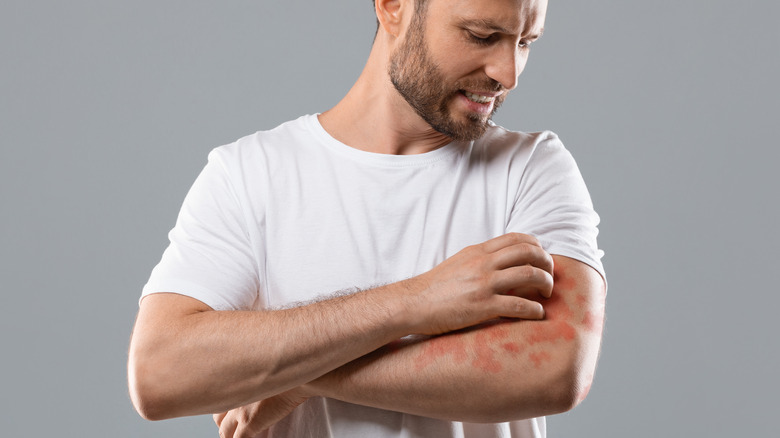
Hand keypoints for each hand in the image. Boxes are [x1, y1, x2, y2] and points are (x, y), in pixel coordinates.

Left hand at [213, 388, 308, 437]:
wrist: (298, 380)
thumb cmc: (289, 377)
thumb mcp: (266, 379)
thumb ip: (256, 388)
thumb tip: (258, 397)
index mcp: (237, 386)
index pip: (220, 405)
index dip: (225, 416)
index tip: (230, 420)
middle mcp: (234, 398)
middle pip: (219, 420)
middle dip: (226, 427)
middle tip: (236, 431)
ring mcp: (239, 412)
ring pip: (225, 433)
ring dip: (232, 437)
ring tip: (242, 437)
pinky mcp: (249, 424)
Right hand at [405, 233, 553, 334]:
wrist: (413, 304)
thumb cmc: (436, 287)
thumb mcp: (460, 263)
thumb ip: (482, 259)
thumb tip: (504, 261)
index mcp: (479, 251)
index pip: (518, 238)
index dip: (537, 247)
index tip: (541, 261)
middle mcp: (484, 263)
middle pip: (530, 252)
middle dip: (547, 264)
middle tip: (550, 278)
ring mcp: (484, 284)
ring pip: (530, 275)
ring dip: (546, 285)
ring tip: (546, 296)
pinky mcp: (482, 306)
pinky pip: (519, 305)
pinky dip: (535, 310)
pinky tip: (536, 314)